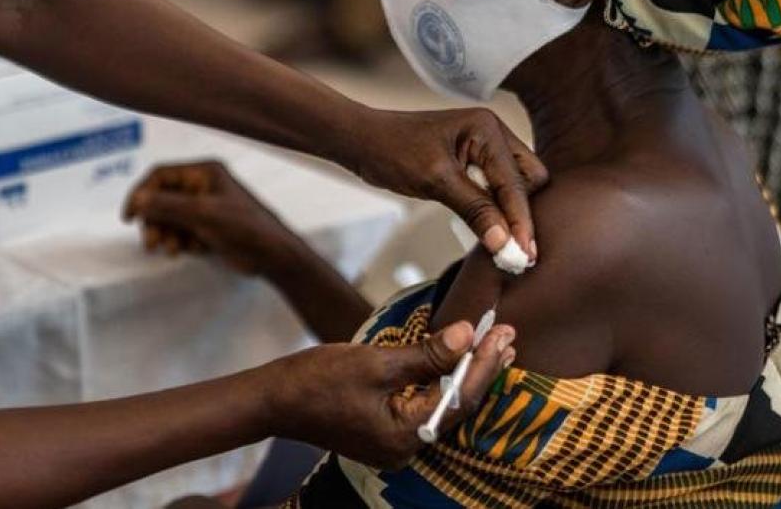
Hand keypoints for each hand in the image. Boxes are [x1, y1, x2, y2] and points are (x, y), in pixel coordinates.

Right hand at [122, 161, 305, 275]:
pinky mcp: (208, 227)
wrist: (273, 256)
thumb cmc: (245, 228)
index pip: (160, 176)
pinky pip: (182, 230)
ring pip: (170, 218)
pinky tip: (194, 249)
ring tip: (172, 250)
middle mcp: (203, 185)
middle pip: (162, 198)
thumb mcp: (203, 214)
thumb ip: (168, 206)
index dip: (140, 194)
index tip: (129, 217)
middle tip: (151, 243)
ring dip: (166, 233)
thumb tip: (137, 200)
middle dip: (154, 220)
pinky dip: (181, 241)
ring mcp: (206, 207)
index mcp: (204, 172)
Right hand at [264, 321, 517, 468]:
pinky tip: (454, 363)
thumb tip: (468, 335)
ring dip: (465, 375)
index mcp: (405, 436)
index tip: (502, 332)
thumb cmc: (316, 380)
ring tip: (490, 346)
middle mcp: (405, 449)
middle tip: (507, 335)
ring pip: (442, 407)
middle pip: (456, 406)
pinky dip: (442, 383)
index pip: (459, 397)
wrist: (273, 402)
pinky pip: (425, 408)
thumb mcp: (376, 362)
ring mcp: (395, 445)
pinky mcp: (386, 435)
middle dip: (481, 369)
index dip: (483, 363)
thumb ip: (426, 354)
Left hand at [339, 108, 547, 261]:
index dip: (521, 220)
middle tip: (519, 251)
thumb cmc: (392, 152)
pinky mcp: (474, 162)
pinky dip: (497, 209)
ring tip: (508, 246)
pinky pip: (498, 188)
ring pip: (516, 185)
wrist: (362, 142)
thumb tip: (504, 243)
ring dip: (512, 213)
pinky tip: (493, 231)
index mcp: (487, 129)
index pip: (516, 181)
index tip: (525, 253)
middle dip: (525, 213)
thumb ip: (474, 209)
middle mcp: (492, 134)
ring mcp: (485, 147)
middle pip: (529, 180)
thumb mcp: (435, 182)